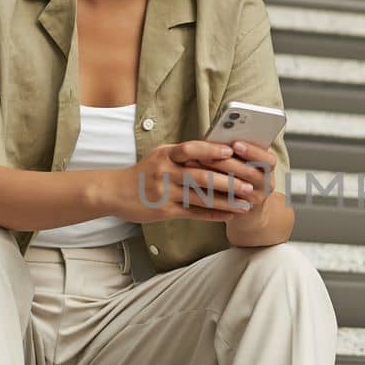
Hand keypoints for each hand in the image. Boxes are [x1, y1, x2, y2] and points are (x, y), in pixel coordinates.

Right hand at [110, 140, 255, 222]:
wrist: (115, 192)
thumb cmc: (143, 173)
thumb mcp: (160, 156)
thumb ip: (183, 155)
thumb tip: (215, 150)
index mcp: (166, 154)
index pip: (191, 149)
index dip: (212, 150)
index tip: (231, 151)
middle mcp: (166, 171)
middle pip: (202, 176)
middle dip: (228, 182)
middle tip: (248, 186)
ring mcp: (165, 192)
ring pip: (201, 197)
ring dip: (226, 202)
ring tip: (245, 204)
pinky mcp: (165, 210)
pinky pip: (194, 213)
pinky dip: (213, 215)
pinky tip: (228, 216)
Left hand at [178, 139, 275, 220]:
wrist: (250, 210)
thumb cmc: (243, 176)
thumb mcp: (247, 162)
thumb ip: (237, 151)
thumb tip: (218, 136)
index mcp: (269, 168)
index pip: (268, 159)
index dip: (253, 151)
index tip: (235, 144)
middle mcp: (266, 184)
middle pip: (250, 173)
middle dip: (227, 163)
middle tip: (206, 155)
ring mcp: (255, 199)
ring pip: (237, 188)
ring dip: (216, 177)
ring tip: (198, 167)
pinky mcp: (242, 210)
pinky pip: (226, 202)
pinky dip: (211, 192)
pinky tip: (196, 184)